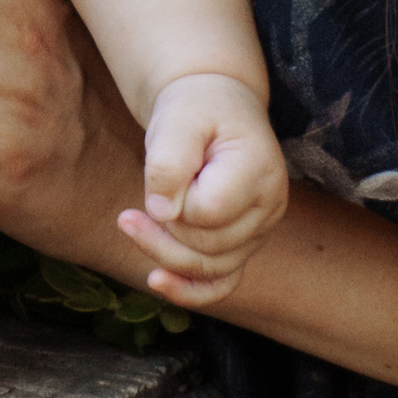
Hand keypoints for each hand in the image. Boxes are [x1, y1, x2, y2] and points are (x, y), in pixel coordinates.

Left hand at [121, 76, 286, 303]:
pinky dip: (189, 291)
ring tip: (129, 223)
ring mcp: (258, 231)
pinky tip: (157, 281)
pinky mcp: (242, 245)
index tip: (163, 172)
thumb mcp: (177, 118)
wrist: (213, 107)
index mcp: (260, 172)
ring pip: (210, 269)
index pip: (208, 212)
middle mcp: (269, 208)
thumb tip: (161, 213)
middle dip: (163, 230)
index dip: (174, 201)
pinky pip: (222, 284)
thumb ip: (169, 162)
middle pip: (208, 247)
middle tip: (135, 204)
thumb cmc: (195, 109)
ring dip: (163, 254)